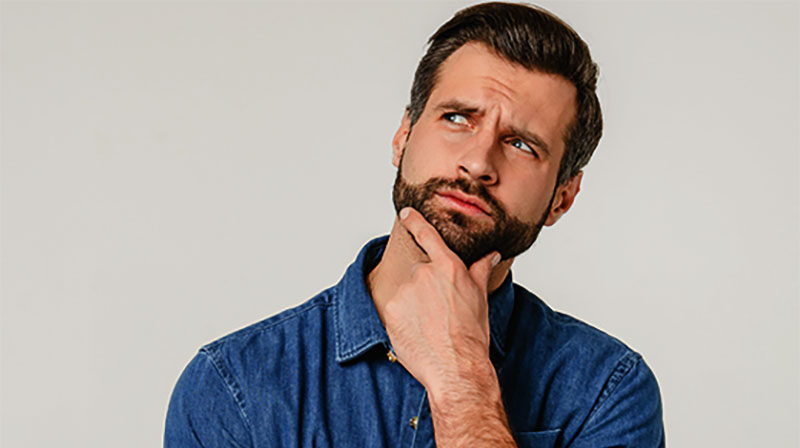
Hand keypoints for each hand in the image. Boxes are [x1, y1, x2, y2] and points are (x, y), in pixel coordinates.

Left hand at [382, 207, 499, 391]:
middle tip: (440, 312)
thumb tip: (492, 254)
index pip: (428, 236)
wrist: (456, 367)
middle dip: (426, 289)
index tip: (406, 213)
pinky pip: (395, 310)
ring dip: (414, 305)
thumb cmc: (472, 335)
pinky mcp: (390, 310)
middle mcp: (424, 274)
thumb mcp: (480, 298)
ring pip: (406, 293)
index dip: (415, 221)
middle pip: (419, 273)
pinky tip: (417, 333)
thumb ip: (480, 270)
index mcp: (448, 267)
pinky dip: (402, 319)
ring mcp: (405, 292)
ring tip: (430, 326)